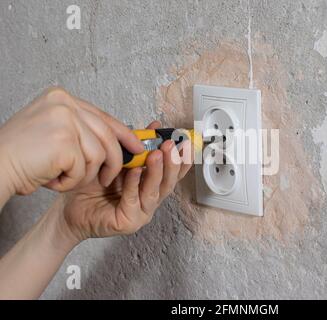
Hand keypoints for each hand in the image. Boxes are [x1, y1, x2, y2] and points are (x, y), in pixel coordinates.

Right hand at [0, 87, 143, 195]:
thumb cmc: (20, 156)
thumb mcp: (53, 133)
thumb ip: (81, 130)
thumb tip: (113, 141)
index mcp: (61, 98)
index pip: (102, 116)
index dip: (123, 134)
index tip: (137, 147)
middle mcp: (64, 103)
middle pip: (107, 135)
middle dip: (114, 160)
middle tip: (109, 177)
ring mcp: (64, 120)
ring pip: (99, 154)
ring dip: (84, 175)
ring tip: (63, 178)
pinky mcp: (64, 141)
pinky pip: (84, 168)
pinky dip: (71, 181)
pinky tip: (53, 179)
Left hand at [58, 121, 192, 241]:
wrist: (69, 208)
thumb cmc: (93, 185)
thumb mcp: (117, 160)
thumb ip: (136, 146)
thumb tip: (154, 126)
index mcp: (150, 186)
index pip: (172, 173)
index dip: (181, 158)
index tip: (185, 142)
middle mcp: (149, 199)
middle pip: (168, 182)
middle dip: (172, 163)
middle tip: (172, 145)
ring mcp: (141, 212)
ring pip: (154, 191)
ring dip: (157, 171)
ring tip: (158, 155)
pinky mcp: (128, 221)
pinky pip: (133, 200)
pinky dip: (134, 184)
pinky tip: (135, 171)